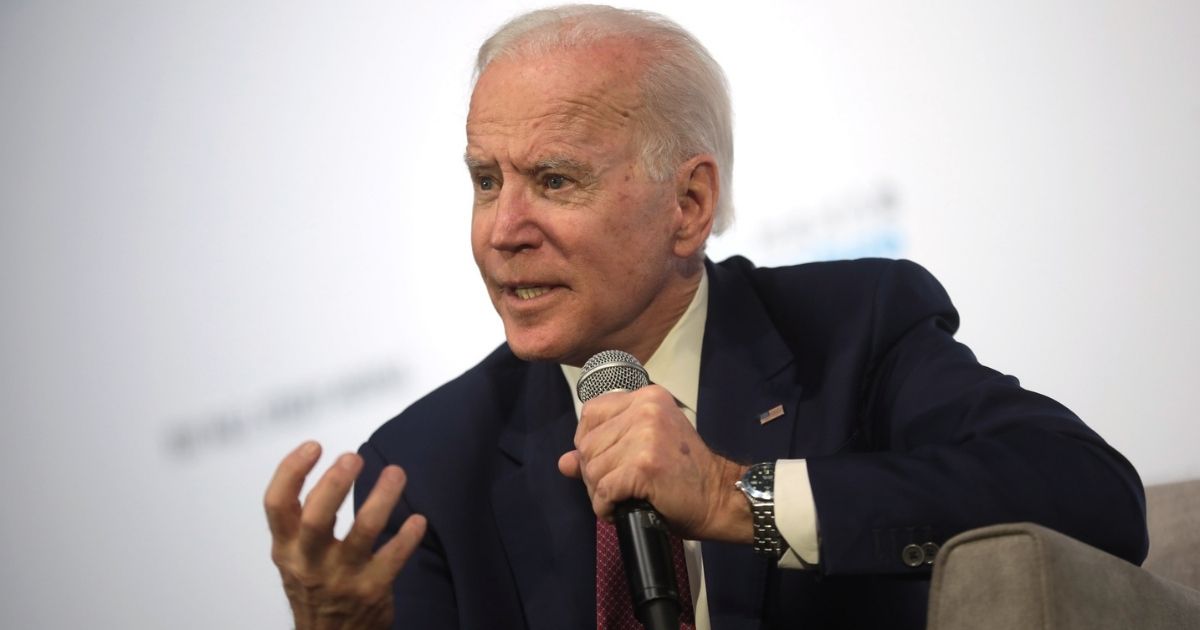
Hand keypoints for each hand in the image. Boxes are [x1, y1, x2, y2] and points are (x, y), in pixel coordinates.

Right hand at [264, 441, 426, 629]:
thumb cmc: (313, 586)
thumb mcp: (293, 555)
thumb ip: (300, 519)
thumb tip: (323, 465)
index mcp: (285, 547)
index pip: (276, 504)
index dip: (291, 471)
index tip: (314, 446)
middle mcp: (309, 562)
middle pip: (316, 518)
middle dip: (335, 483)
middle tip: (353, 457)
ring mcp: (341, 577)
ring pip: (363, 532)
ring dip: (381, 498)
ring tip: (395, 473)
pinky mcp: (371, 590)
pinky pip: (393, 559)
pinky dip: (407, 537)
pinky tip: (419, 519)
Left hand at [556, 385, 750, 541]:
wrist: (719, 497)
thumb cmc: (683, 475)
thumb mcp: (643, 451)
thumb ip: (603, 450)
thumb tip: (564, 463)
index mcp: (646, 397)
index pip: (590, 413)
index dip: (589, 443)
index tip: (607, 463)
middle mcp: (645, 409)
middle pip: (587, 444)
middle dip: (593, 473)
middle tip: (616, 488)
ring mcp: (646, 435)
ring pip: (592, 469)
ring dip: (599, 493)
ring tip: (621, 499)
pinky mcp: (644, 465)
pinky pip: (603, 490)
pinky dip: (605, 507)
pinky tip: (619, 510)